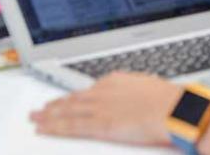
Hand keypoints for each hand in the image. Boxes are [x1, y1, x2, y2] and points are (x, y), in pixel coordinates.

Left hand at [30, 72, 180, 145]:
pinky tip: (42, 128)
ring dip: (48, 115)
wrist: (174, 109)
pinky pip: (71, 126)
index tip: (64, 100)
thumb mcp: (150, 90)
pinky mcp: (99, 125)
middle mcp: (103, 91)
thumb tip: (136, 98)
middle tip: (39, 108)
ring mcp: (99, 107)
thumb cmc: (169, 101)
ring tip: (34, 117)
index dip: (73, 97)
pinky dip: (54, 127)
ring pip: (66, 111)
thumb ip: (136, 94)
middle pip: (72, 99)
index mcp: (115, 80)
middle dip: (55, 104)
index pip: (87, 90)